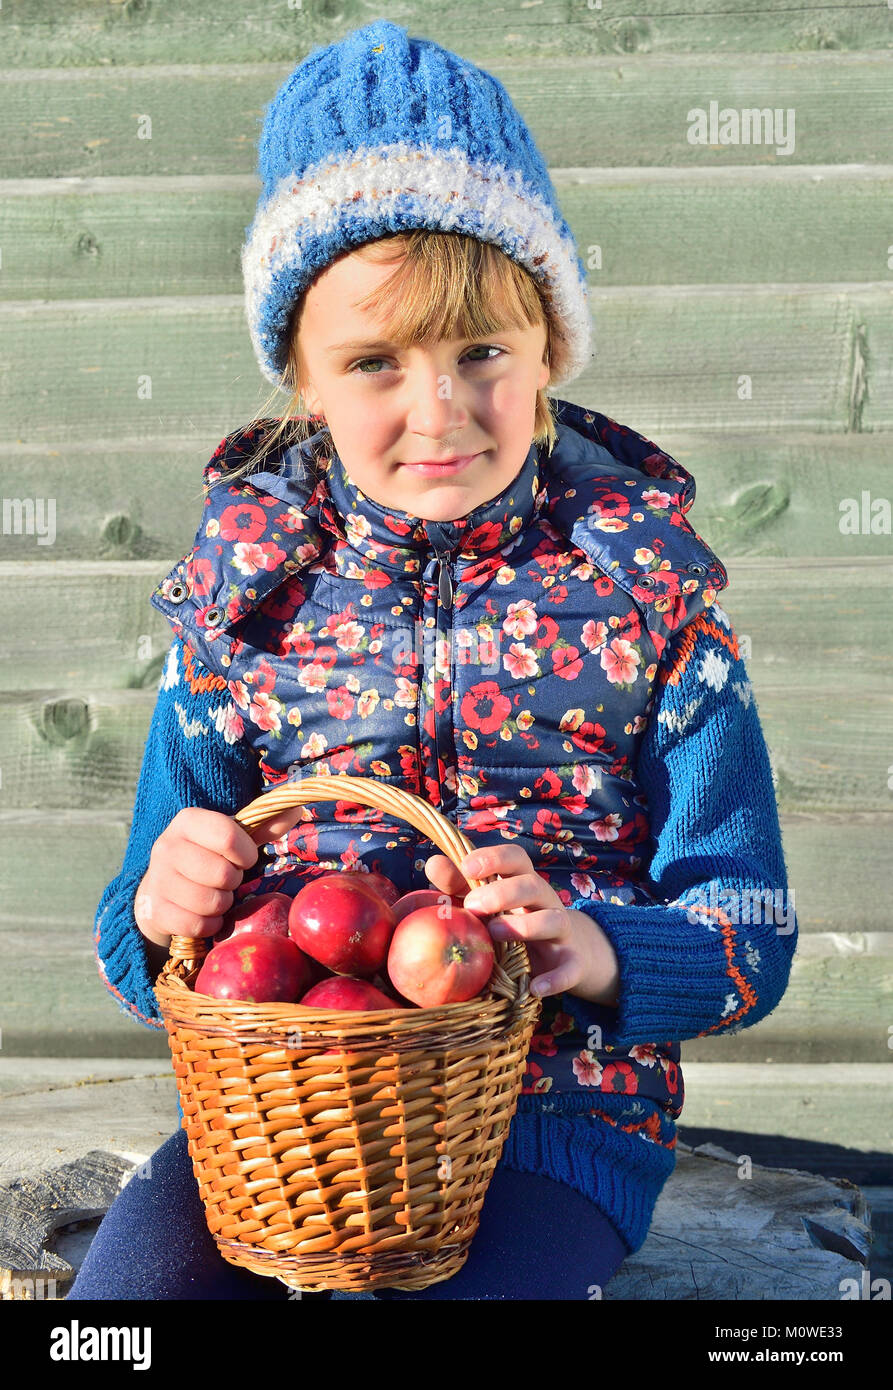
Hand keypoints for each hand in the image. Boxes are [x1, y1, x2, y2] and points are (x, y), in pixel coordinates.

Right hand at [134, 805, 304, 945]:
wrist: (161, 888)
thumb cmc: (206, 857)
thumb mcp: (231, 838)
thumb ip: (262, 827)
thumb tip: (296, 810)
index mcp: (188, 820)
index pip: (228, 835)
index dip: (246, 853)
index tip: (245, 859)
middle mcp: (167, 846)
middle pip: (222, 873)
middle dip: (234, 881)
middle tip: (228, 880)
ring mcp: (158, 879)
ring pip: (210, 902)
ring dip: (223, 904)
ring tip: (217, 895)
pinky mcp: (155, 910)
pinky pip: (197, 924)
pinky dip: (210, 924)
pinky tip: (205, 914)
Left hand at [425, 845, 620, 1005]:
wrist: (561, 956)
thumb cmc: (510, 923)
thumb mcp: (484, 903)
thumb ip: (458, 884)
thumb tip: (432, 863)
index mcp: (522, 882)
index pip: (516, 858)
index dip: (494, 858)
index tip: (467, 867)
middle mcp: (545, 902)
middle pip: (533, 885)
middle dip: (503, 892)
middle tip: (473, 907)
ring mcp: (561, 932)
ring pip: (554, 920)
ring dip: (525, 926)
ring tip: (495, 933)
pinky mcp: (571, 963)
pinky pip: (570, 969)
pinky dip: (555, 979)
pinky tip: (535, 988)